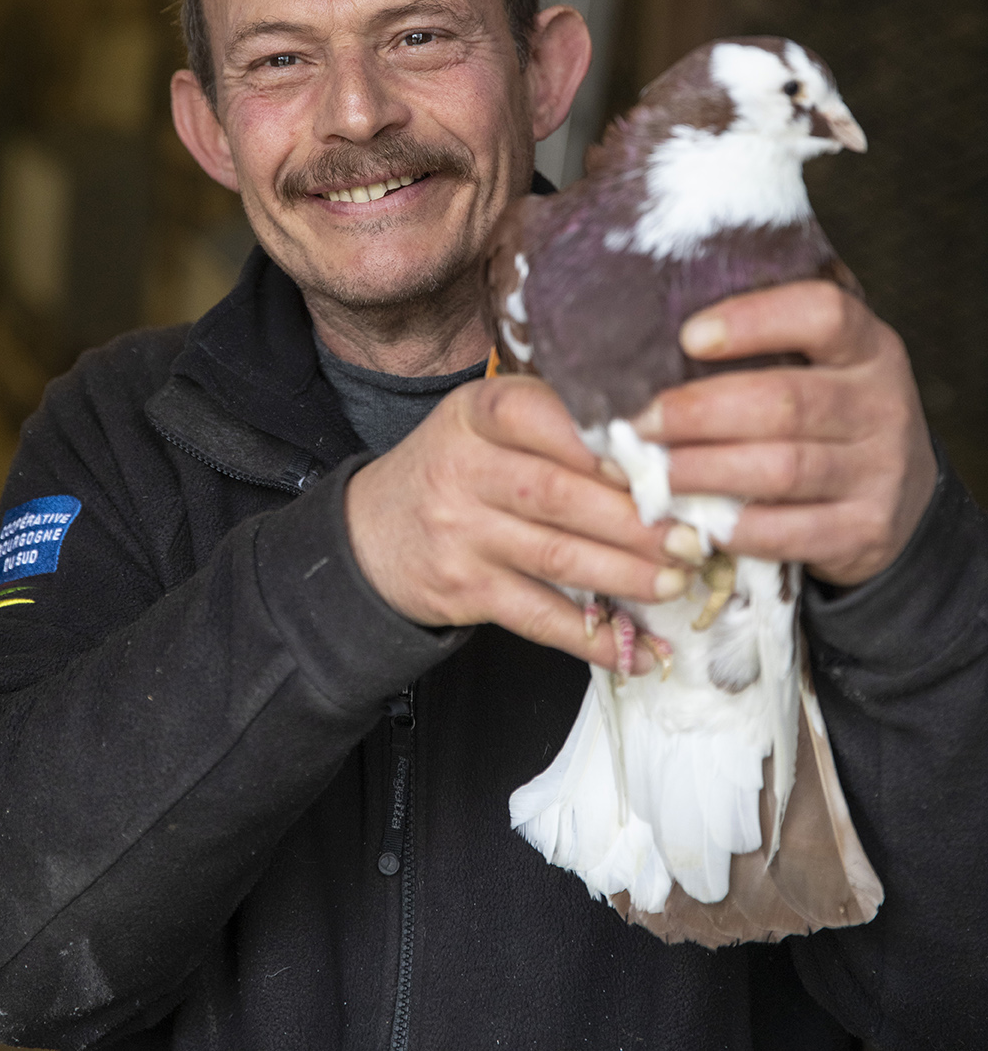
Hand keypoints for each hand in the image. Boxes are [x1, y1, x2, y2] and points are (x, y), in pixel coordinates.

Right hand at [345, 376, 692, 671]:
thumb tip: (659, 446)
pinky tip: (637, 648)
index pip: (536, 415)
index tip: (654, 460)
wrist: (370, 534)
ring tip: (676, 583)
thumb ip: (555, 421)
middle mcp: (462, 469)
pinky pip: (538, 617)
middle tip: (690, 538)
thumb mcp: (484, 421)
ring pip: (555, 557)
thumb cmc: (457, 467)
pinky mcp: (464, 590)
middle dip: (634, 521)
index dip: (597, 441)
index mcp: (477, 413)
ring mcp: (460, 533)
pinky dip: (593, 637)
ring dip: (626, 576)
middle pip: (558, 495)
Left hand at [634, 281, 937, 586]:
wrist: (903, 499)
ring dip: (705, 471)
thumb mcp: (823, 365)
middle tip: (641, 423)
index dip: (753, 321)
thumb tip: (658, 340)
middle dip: (698, 413)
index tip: (688, 336)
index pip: (823, 314)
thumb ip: (766, 346)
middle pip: (784, 402)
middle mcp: (883, 404)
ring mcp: (880, 472)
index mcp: (869, 347)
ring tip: (657, 472)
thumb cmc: (831, 416)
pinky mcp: (866, 531)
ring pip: (781, 469)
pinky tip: (698, 519)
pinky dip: (734, 527)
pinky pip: (789, 532)